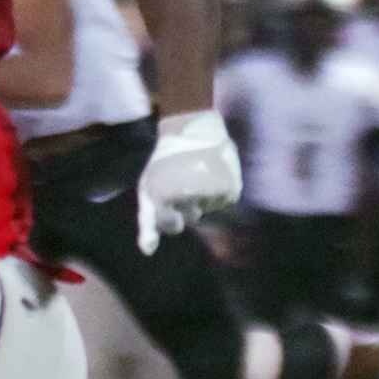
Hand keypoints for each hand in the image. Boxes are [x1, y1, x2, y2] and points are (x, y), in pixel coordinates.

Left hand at [136, 110, 241, 255]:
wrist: (192, 127)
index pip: (171, 226)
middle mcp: (188, 196)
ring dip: (203, 195)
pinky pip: (224, 201)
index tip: (169, 195)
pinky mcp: (230, 187)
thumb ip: (148, 221)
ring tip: (197, 170)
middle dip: (186, 203)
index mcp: (163, 196)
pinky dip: (219, 191)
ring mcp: (211, 193)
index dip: (170, 213)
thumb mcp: (149, 188)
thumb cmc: (165, 160)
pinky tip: (212, 171)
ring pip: (208, 208)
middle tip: (183, 176)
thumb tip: (147, 251)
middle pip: (191, 217)